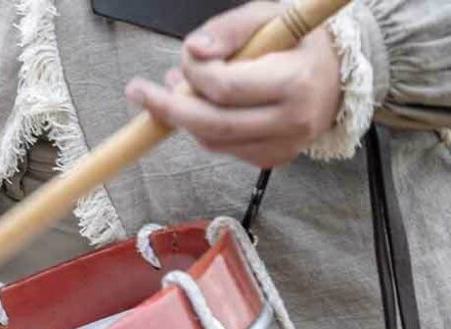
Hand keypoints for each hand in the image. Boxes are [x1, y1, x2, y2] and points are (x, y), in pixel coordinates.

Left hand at [125, 1, 341, 167]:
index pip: (225, 88)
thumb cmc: (300, 40)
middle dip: (169, 107)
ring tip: (176, 89)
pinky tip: (203, 106)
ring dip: (184, 117)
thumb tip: (193, 51)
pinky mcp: (273, 159)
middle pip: (212, 124)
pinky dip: (204, 129)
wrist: (341, 74)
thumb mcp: (268, 16)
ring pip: (213, 141)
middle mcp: (291, 121)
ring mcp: (283, 146)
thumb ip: (228, 29)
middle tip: (139, 90)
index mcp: (294, 82)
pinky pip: (224, 149)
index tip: (184, 55)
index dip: (194, 73)